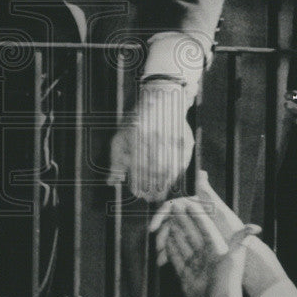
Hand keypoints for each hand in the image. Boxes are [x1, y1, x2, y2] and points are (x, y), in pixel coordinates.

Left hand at [109, 81, 192, 201]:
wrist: (160, 99)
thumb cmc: (136, 120)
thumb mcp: (121, 136)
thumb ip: (115, 160)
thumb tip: (111, 182)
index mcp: (137, 136)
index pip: (137, 168)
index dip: (137, 183)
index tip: (137, 193)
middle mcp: (155, 137)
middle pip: (153, 171)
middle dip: (151, 188)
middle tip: (148, 198)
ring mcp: (172, 139)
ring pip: (168, 169)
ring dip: (163, 185)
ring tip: (158, 195)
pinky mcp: (185, 141)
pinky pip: (181, 164)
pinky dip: (175, 176)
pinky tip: (170, 183)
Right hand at [150, 194, 258, 296]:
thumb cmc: (228, 283)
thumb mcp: (235, 259)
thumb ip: (241, 240)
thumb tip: (256, 227)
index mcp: (217, 246)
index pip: (204, 225)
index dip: (196, 214)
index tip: (187, 202)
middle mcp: (206, 253)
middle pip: (191, 232)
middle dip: (181, 219)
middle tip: (172, 207)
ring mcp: (195, 263)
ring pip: (182, 243)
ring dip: (173, 232)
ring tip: (165, 222)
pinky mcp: (186, 273)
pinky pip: (175, 258)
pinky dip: (168, 249)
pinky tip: (163, 242)